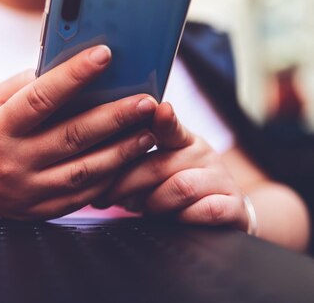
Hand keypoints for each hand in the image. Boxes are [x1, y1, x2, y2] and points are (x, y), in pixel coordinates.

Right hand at [0, 45, 157, 219]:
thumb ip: (26, 86)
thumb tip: (69, 67)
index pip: (39, 99)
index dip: (73, 75)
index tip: (105, 55)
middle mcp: (12, 162)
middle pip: (72, 136)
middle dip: (114, 116)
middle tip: (146, 100)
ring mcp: (28, 190)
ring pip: (85, 170)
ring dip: (122, 150)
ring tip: (148, 130)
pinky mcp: (43, 210)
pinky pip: (84, 195)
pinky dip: (111, 176)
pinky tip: (130, 158)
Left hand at [95, 102, 249, 230]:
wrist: (221, 213)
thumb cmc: (173, 189)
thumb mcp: (153, 169)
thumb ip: (132, 157)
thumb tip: (95, 157)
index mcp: (181, 139)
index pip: (169, 125)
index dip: (163, 118)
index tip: (157, 109)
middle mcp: (202, 153)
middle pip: (159, 163)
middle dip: (124, 183)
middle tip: (102, 197)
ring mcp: (221, 178)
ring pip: (181, 187)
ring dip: (153, 202)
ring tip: (140, 208)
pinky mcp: (233, 206)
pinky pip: (206, 210)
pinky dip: (184, 217)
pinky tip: (173, 220)